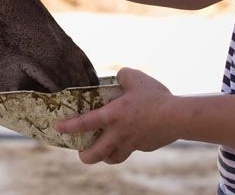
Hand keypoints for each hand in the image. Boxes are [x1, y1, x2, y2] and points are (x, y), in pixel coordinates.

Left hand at [53, 67, 176, 164]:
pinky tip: (132, 136)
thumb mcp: (135, 78)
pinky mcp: (144, 147)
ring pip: (113, 158)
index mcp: (113, 116)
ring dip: (105, 156)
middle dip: (85, 156)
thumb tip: (119, 76)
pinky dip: (127, 146)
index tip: (57, 128)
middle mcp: (119, 133)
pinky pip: (132, 149)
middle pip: (95, 154)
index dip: (68, 127)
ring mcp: (132, 143)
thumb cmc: (154, 97)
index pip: (84, 124)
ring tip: (103, 150)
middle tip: (81, 153)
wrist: (177, 117)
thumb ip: (122, 75)